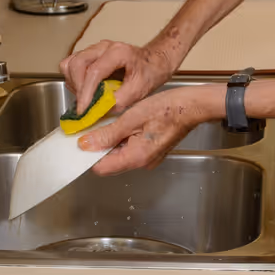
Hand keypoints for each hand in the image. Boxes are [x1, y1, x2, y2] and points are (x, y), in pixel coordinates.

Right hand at [59, 38, 178, 113]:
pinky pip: (72, 65)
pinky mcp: (89, 55)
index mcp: (118, 52)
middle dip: (77, 87)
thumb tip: (99, 109)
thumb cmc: (150, 71)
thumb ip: (120, 100)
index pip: (94, 71)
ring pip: (70, 63)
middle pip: (77, 63)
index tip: (83, 110)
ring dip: (73, 84)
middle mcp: (103, 47)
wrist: (155, 61)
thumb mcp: (140, 89)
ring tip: (86, 98)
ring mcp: (94, 50)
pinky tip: (85, 91)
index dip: (86, 92)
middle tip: (84, 106)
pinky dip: (73, 80)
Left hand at [77, 86, 220, 174]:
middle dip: (99, 146)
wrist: (192, 106)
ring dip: (111, 141)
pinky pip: (129, 150)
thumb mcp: (132, 118)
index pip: (101, 168)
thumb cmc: (168, 109)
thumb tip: (86, 144)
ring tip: (112, 121)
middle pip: (109, 162)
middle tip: (95, 126)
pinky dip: (122, 139)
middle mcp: (142, 163)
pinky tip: (124, 124)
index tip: (82, 139)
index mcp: (136, 157)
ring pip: (119, 155)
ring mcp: (148, 159)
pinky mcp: (151, 152)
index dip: (89, 155)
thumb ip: (107, 134)